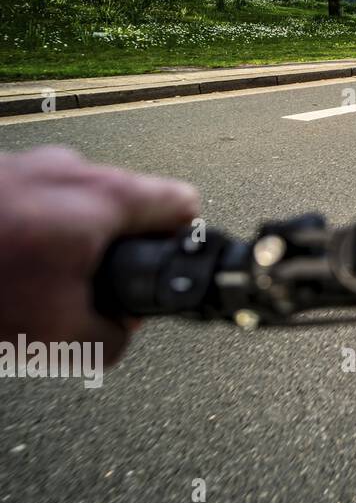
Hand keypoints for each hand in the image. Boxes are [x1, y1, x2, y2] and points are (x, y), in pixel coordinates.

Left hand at [0, 146, 199, 364]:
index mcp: (104, 197)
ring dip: (63, 243)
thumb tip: (122, 327)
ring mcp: (26, 164)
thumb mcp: (59, 338)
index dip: (179, 246)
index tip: (159, 271)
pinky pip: (31, 203)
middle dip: (110, 253)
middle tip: (79, 292)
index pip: (184, 205)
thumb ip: (115, 335)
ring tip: (26, 283)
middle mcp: (71, 168)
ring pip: (74, 206)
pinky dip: (24, 234)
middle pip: (126, 208)